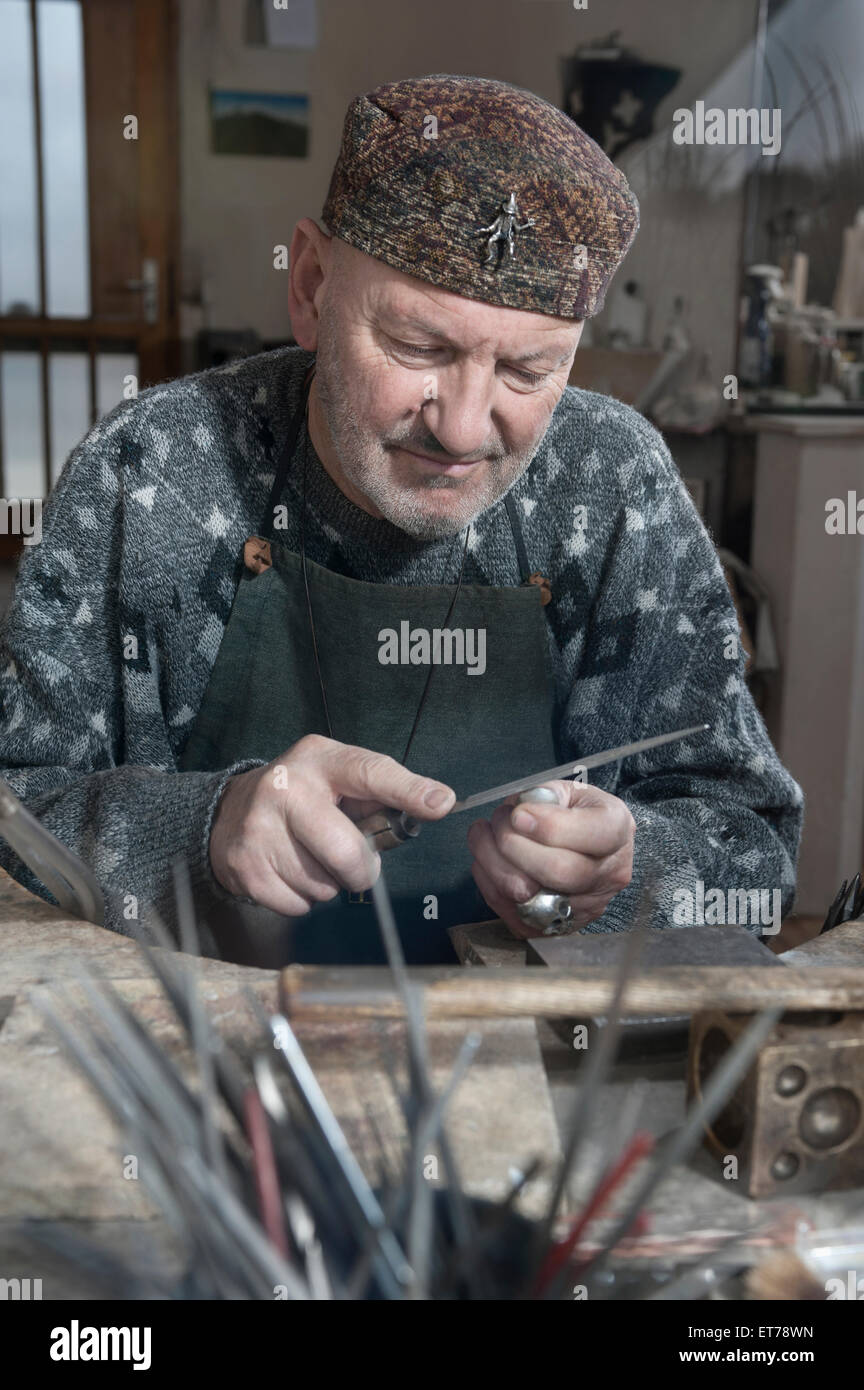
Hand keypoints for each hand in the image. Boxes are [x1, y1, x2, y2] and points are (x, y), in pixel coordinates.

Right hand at [209, 734, 454, 914]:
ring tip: (310, 858)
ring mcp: (260, 828)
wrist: (228, 812)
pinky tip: (289, 872)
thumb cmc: (300, 797)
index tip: (440, 804)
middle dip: (361, 870)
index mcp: (319, 759)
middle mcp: (286, 787)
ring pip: (323, 885)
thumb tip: (435, 804)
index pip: (370, 772)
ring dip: (327, 884)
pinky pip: (298, 904)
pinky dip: (302, 898)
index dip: (408, 790)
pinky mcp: (246, 865)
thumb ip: (379, 792)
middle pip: (347, 852)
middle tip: (353, 864)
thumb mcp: (335, 778)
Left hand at [466, 780, 634, 939]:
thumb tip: (518, 816)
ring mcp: (587, 905)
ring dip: (492, 862)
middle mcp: (610, 873)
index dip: (548, 826)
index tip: (518, 814)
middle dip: (513, 844)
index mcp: (617, 829)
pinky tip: (488, 862)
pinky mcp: (559, 927)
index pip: (592, 834)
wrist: (587, 846)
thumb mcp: (568, 790)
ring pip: (529, 895)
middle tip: (498, 820)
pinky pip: (514, 912)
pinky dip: (490, 884)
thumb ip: (544, 796)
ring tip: (484, 836)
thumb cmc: (573, 813)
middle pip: (559, 871)